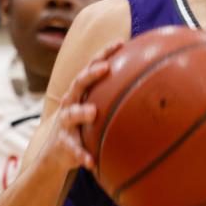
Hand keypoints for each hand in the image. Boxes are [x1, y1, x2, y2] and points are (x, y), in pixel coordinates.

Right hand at [38, 42, 122, 174]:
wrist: (55, 156)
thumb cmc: (82, 128)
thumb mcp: (96, 111)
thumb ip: (115, 100)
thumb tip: (150, 88)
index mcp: (80, 93)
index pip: (91, 67)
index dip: (104, 54)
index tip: (120, 43)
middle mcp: (69, 104)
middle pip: (77, 84)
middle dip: (90, 74)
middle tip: (105, 68)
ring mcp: (64, 124)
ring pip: (70, 115)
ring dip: (81, 112)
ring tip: (92, 112)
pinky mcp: (63, 145)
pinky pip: (73, 149)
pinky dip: (81, 154)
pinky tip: (91, 162)